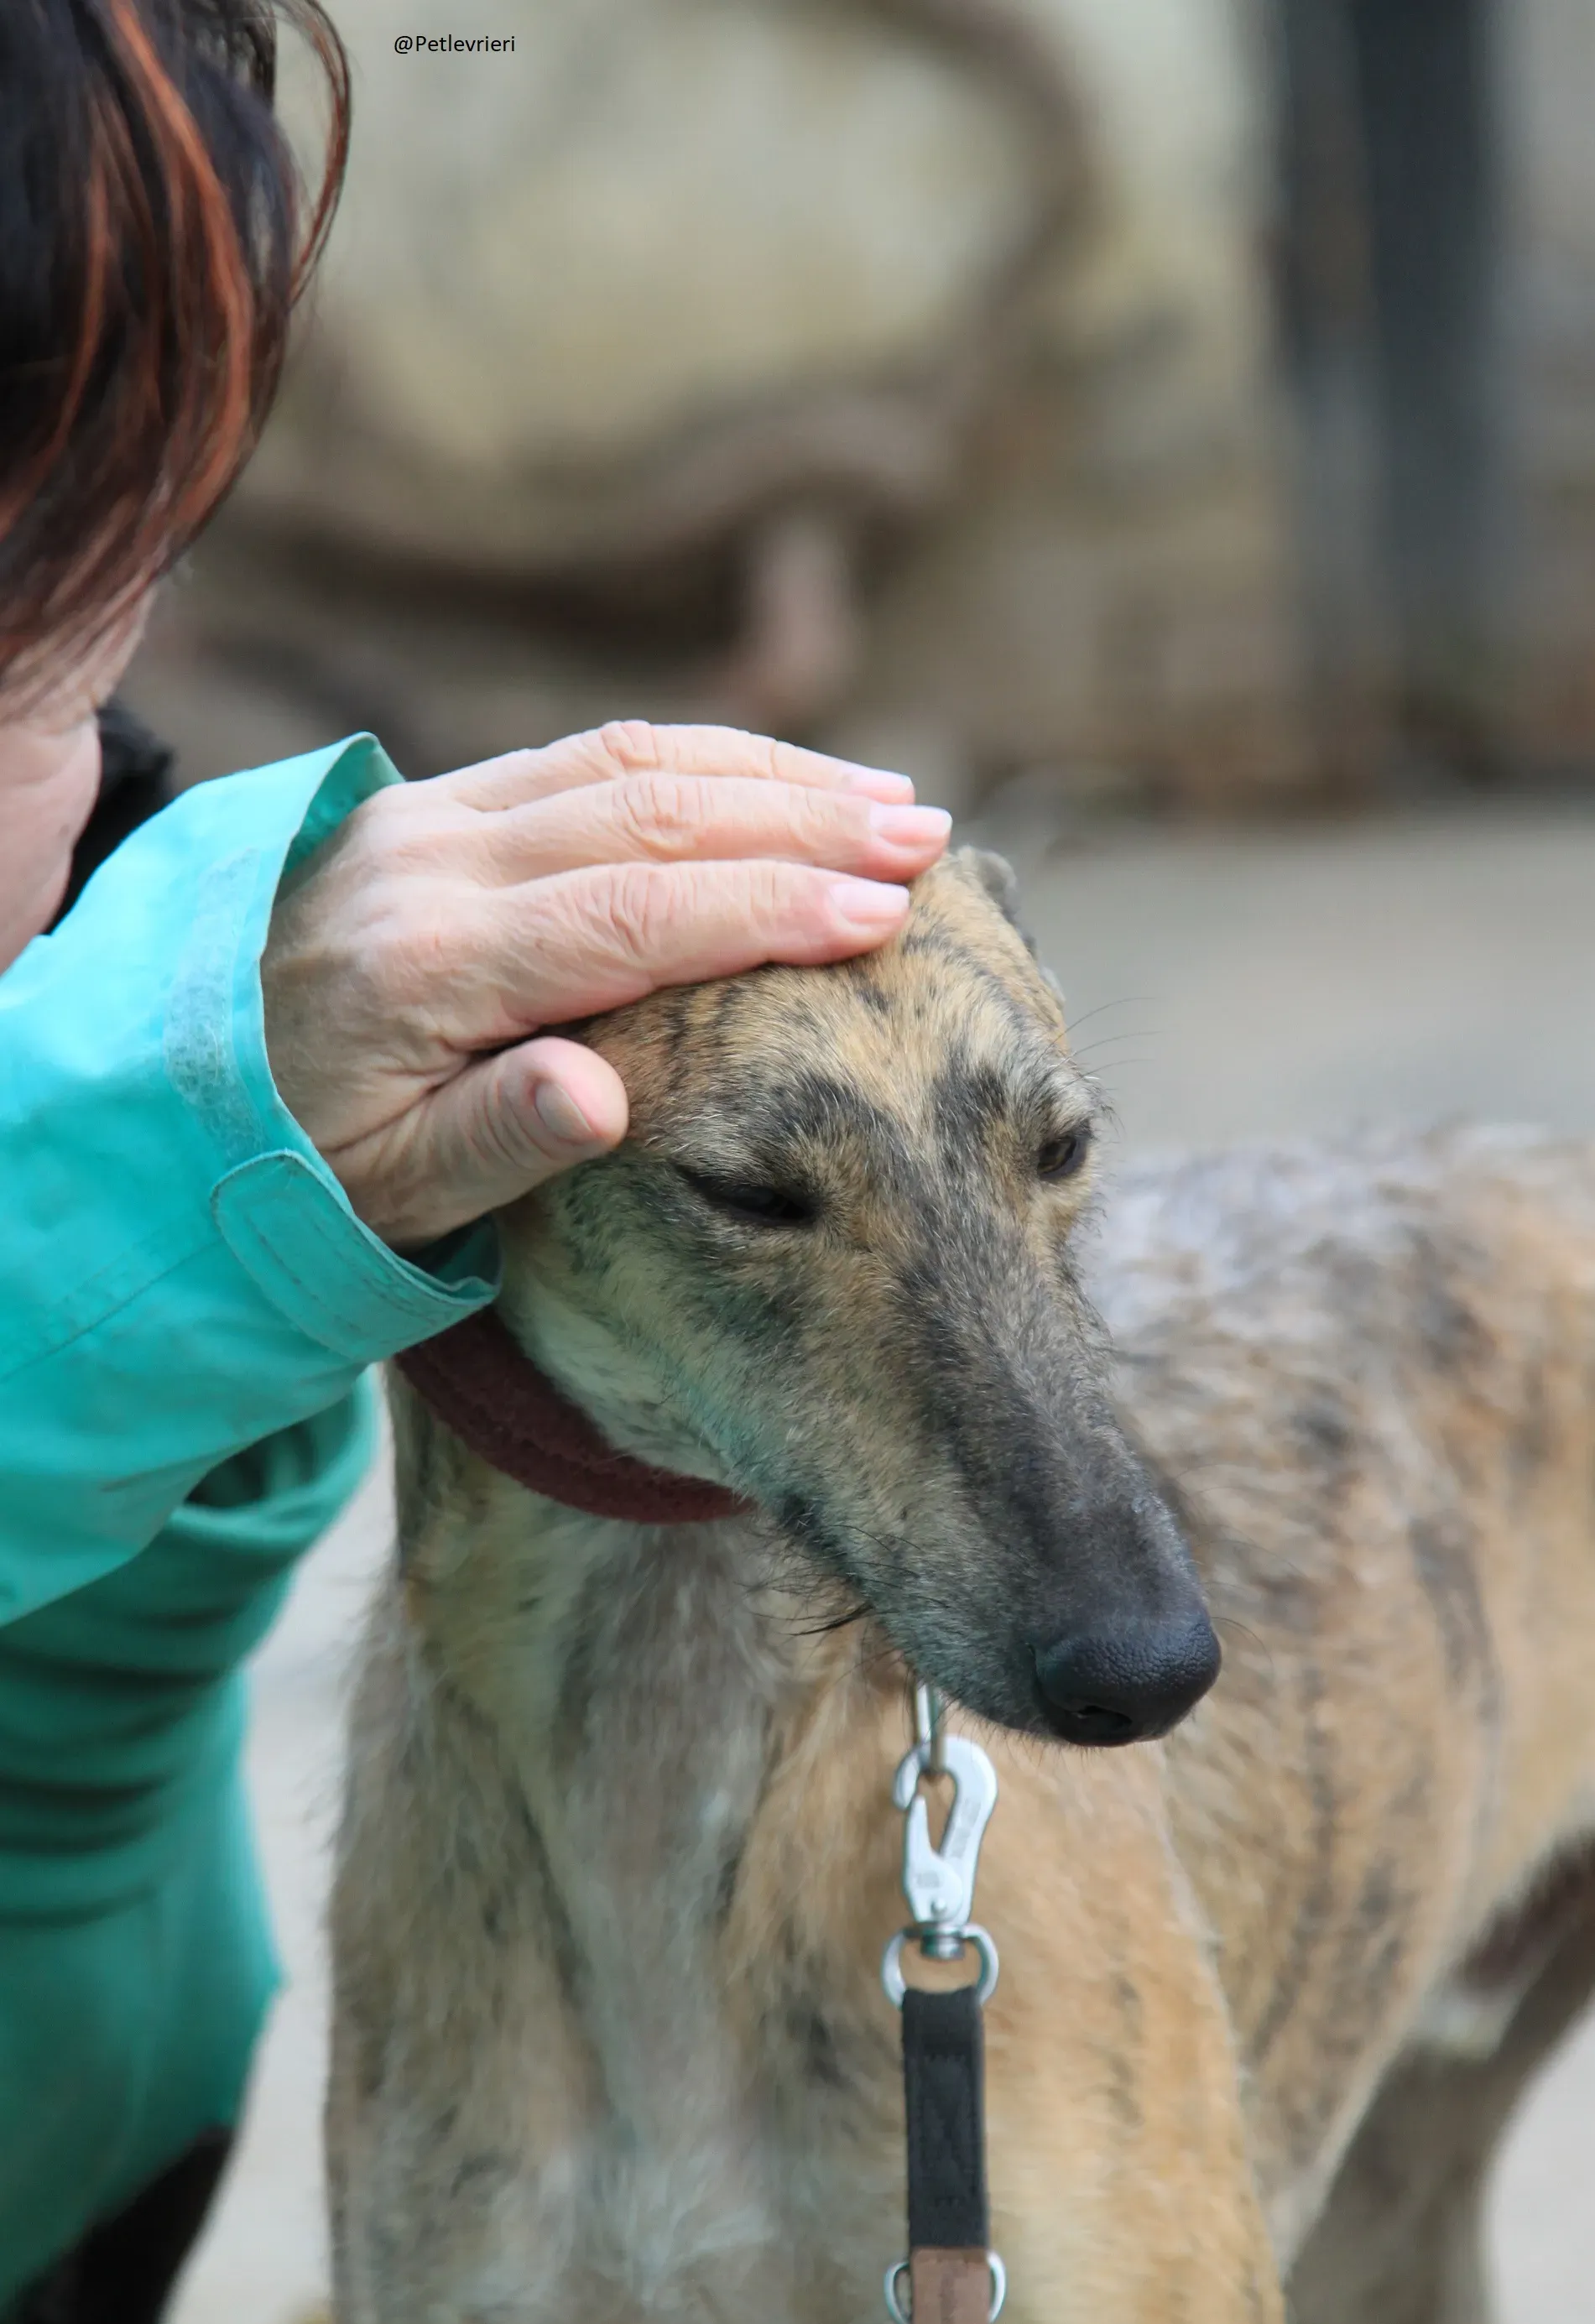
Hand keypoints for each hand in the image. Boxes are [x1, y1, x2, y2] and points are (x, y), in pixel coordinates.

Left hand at [261, 720, 949, 1247]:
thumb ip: (494, 1140)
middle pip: (645, 811)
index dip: (768, 908)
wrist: (170, 1070)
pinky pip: (584, 755)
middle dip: (800, 820)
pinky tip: (775, 778)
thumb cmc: (295, 1155)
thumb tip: (605, 1102)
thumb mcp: (384, 1188)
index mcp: (428, 966)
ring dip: (766, 771)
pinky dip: (698, 758)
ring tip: (885, 801)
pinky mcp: (432, 800)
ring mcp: (428, 814)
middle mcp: (431, 862)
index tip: (883, 914)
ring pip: (624, 760)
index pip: (631, 916)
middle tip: (924, 842)